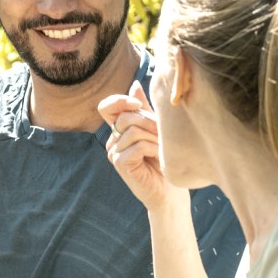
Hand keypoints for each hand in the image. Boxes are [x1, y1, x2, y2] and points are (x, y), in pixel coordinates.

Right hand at [98, 81, 178, 210]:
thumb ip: (144, 110)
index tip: (139, 105)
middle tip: (164, 136)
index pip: (107, 107)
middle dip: (150, 122)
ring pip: (133, 130)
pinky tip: (159, 157)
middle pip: (126, 116)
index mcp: (119, 130)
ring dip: (154, 137)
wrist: (170, 193)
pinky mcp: (120, 163)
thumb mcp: (156, 130)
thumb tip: (134, 84)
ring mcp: (114, 153)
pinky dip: (152, 148)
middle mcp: (113, 140)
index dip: (120, 100)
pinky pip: (137, 145)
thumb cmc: (165, 161)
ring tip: (163, 149)